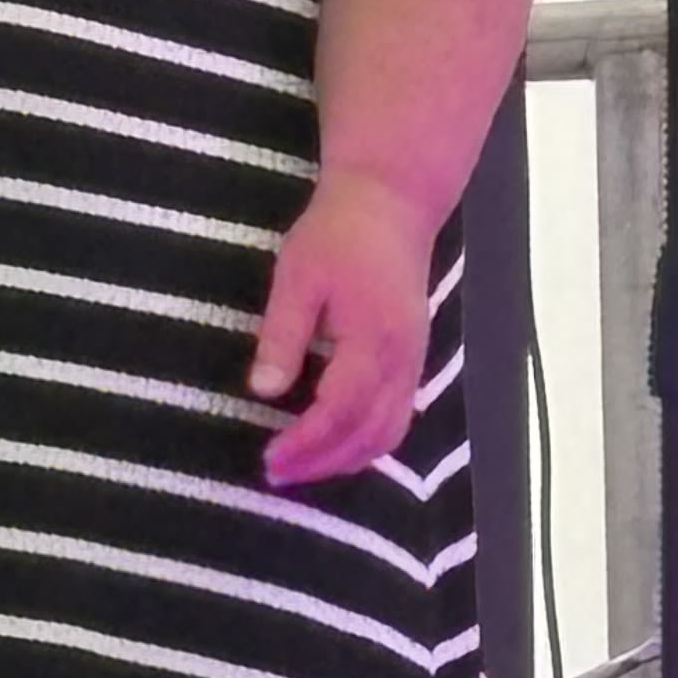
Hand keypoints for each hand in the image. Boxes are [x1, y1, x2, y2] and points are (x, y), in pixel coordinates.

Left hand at [246, 168, 442, 488]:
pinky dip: (367, 442)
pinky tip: (335, 444)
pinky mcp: (413, 359)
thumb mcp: (298, 275)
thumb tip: (263, 391)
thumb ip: (283, 334)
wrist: (392, 202)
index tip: (269, 459)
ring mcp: (413, 362)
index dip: (306, 444)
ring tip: (303, 468)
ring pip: (390, 432)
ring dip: (348, 460)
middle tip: (277, 474)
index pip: (340, 411)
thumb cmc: (338, 233)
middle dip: (324, 464)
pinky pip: (397, 416)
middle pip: (371, 435)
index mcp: (374, 339)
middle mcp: (402, 360)